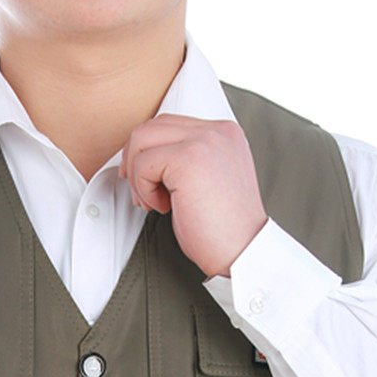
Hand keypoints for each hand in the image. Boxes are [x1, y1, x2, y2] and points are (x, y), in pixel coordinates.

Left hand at [118, 113, 268, 279]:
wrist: (242, 252)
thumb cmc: (221, 229)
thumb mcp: (206, 182)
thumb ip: (185, 160)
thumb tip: (143, 156)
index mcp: (223, 133)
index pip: (169, 124)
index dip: (148, 153)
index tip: (146, 183)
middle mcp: (216, 130)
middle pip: (151, 126)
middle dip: (135, 162)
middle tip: (143, 196)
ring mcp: (204, 141)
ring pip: (142, 139)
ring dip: (137, 176)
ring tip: (154, 203)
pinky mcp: (188, 159)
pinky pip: (143, 164)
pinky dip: (143, 190)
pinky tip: (164, 208)